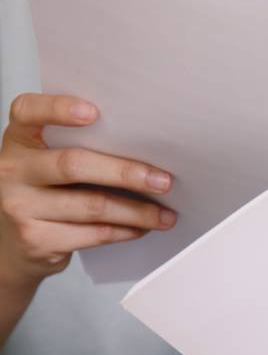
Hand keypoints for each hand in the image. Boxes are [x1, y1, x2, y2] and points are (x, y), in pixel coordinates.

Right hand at [0, 94, 175, 287]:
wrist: (8, 245)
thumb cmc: (41, 192)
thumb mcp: (46, 161)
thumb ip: (77, 145)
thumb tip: (146, 146)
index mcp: (19, 140)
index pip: (27, 112)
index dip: (58, 109)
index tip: (94, 112)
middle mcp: (12, 170)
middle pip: (74, 165)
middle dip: (127, 173)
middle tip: (163, 181)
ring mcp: (20, 207)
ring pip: (93, 206)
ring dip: (138, 211)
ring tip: (164, 213)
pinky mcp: (35, 240)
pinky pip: (93, 234)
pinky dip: (125, 230)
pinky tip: (141, 227)